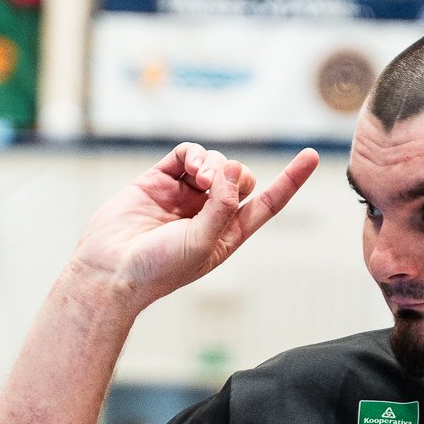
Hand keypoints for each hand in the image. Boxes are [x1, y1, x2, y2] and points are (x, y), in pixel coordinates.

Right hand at [71, 142, 318, 309]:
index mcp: (228, 234)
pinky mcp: (160, 179)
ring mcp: (184, 195)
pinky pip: (187, 154)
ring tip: (199, 178)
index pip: (268, 203)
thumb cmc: (159, 269)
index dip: (290, 180)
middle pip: (241, 178)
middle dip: (235, 174)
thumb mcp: (203, 243)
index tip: (312, 155)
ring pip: (215, 163)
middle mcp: (209, 213)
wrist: (111, 268)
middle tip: (212, 183)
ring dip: (214, 163)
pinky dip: (195, 155)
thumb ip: (222, 206)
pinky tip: (192, 168)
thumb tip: (233, 167)